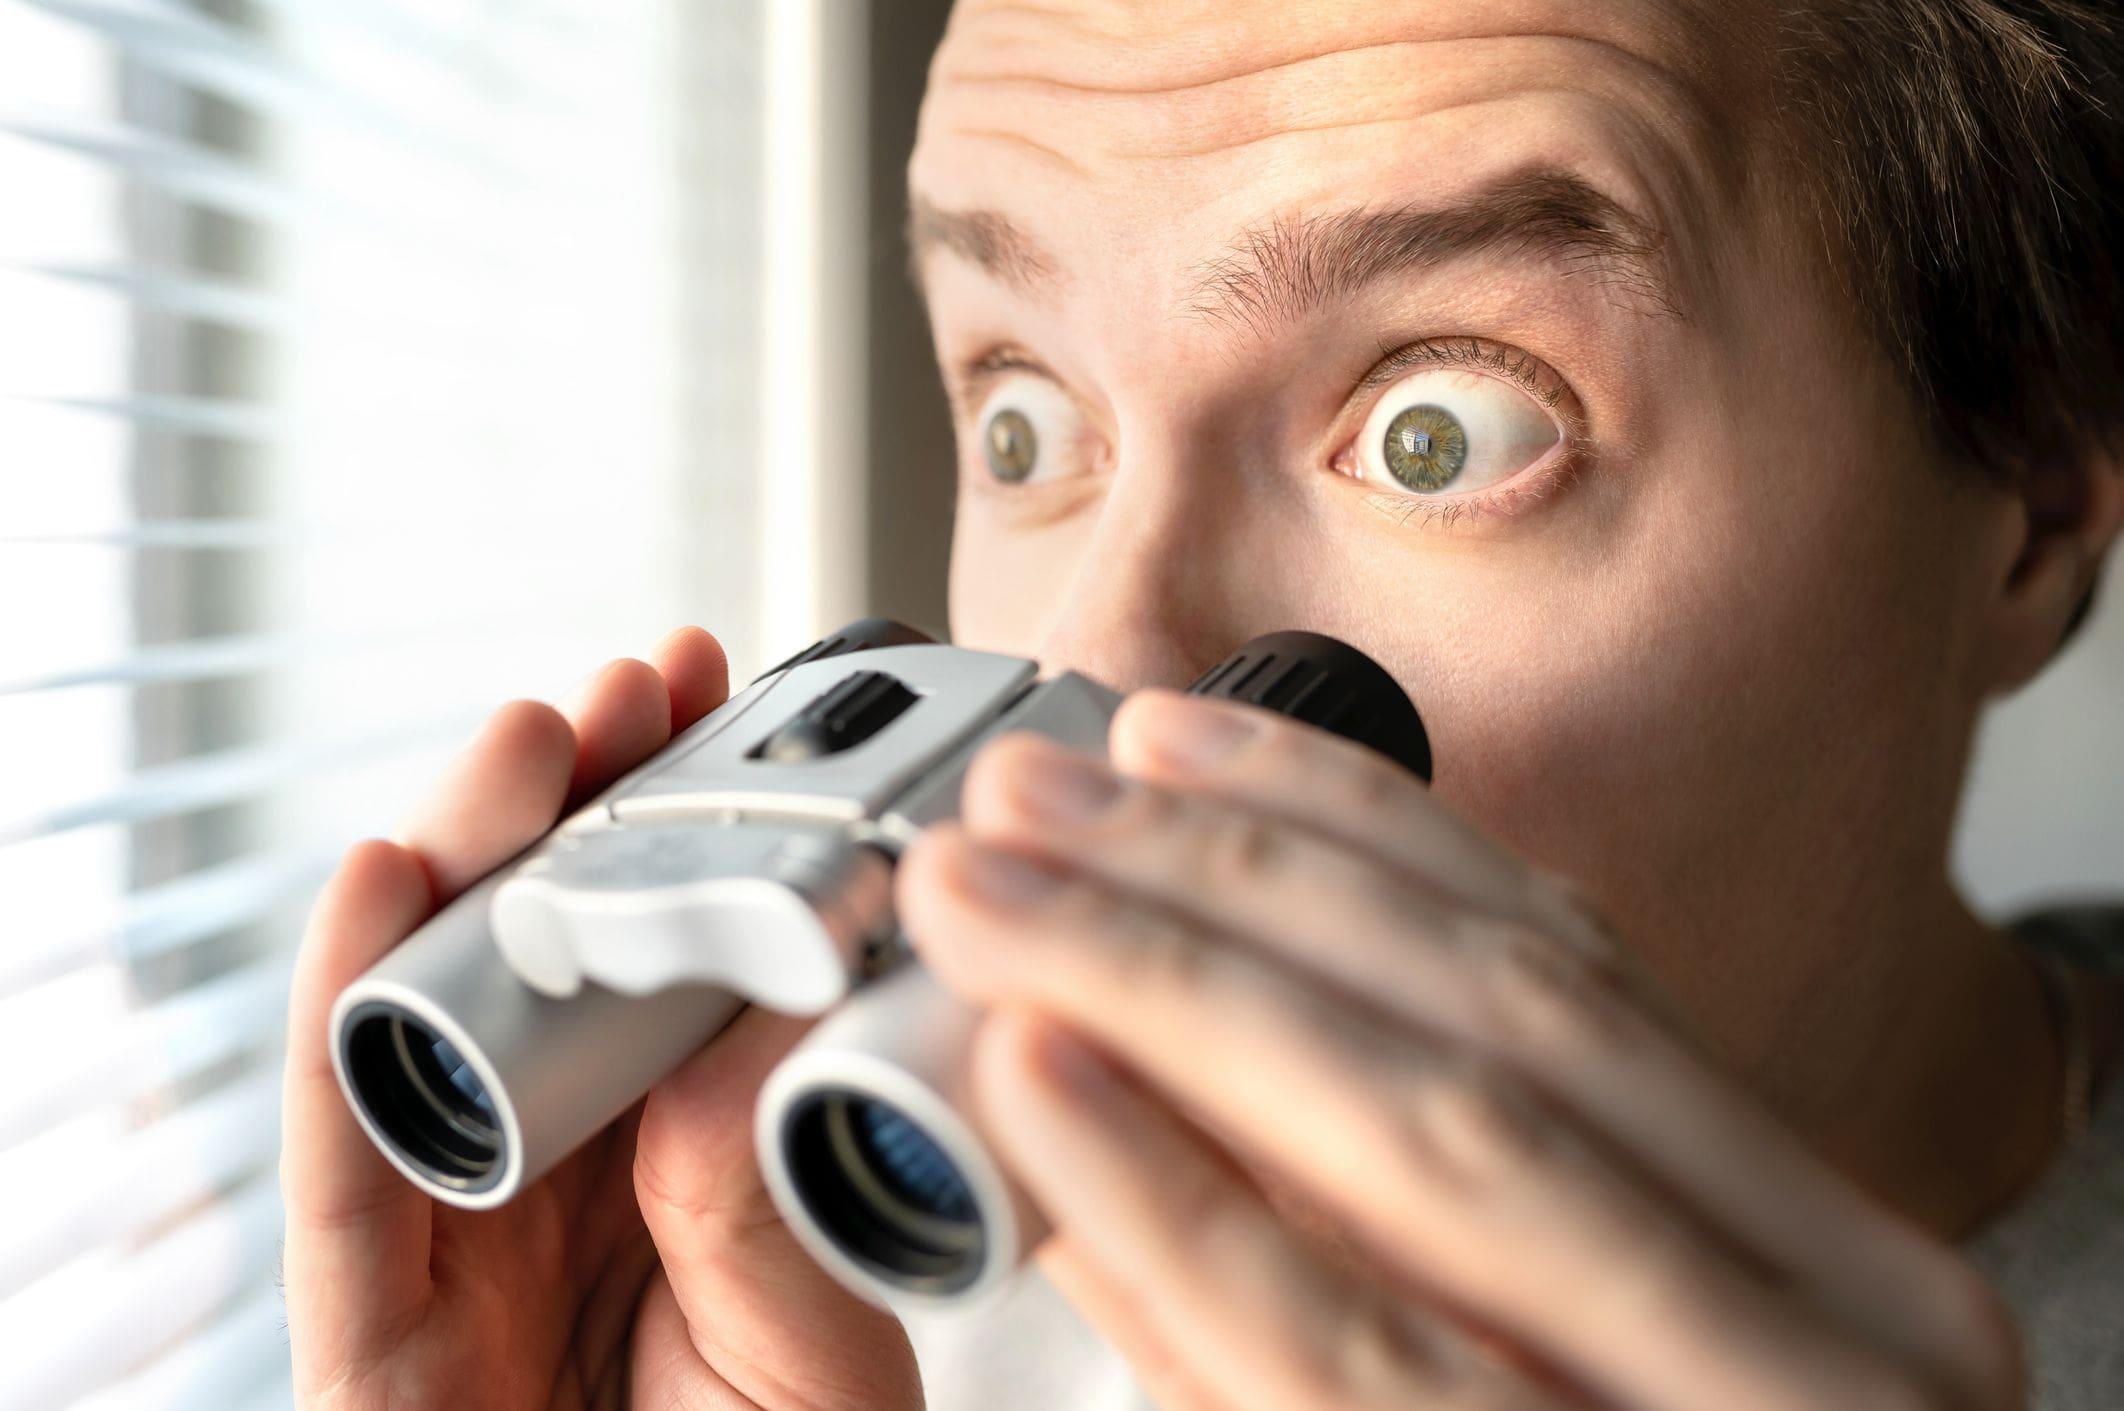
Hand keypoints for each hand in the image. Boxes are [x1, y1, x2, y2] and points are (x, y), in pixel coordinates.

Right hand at [280, 627, 920, 1409]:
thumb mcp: (814, 1357)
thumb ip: (771, 1213)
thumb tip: (743, 1036)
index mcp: (666, 1156)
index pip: (657, 955)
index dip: (680, 818)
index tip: (724, 697)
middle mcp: (552, 1171)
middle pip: (534, 951)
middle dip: (575, 802)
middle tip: (637, 688)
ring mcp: (449, 1235)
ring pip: (423, 1011)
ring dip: (464, 857)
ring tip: (530, 740)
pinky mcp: (364, 1333)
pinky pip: (343, 1165)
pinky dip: (344, 1015)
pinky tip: (375, 881)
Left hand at [897, 690, 2022, 1410]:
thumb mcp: (1552, 1350)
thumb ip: (1401, 1219)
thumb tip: (1156, 1040)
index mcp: (1815, 1254)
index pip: (1563, 969)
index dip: (1346, 828)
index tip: (1163, 739)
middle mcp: (1823, 1322)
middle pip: (1485, 1021)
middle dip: (1228, 883)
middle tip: (1021, 798)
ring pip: (1434, 1140)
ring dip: (1176, 986)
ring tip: (993, 899)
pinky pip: (1349, 1363)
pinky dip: (1185, 1205)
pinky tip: (1041, 1094)